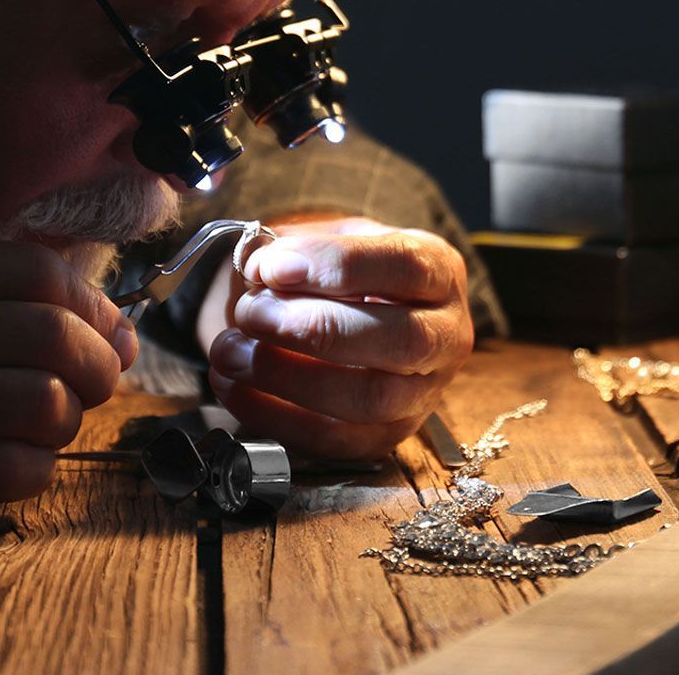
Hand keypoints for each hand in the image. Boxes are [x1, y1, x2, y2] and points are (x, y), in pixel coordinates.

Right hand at [0, 239, 136, 528]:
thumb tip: (115, 326)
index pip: (38, 273)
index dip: (92, 306)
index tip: (105, 332)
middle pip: (52, 336)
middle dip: (97, 366)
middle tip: (96, 384)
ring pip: (41, 404)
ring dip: (67, 421)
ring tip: (51, 424)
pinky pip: (6, 470)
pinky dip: (36, 470)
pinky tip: (21, 463)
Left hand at [203, 216, 474, 458]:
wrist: (361, 313)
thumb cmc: (346, 272)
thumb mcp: (331, 238)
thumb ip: (296, 247)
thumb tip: (255, 266)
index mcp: (440, 270)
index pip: (405, 266)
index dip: (338, 266)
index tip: (273, 266)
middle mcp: (447, 334)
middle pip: (400, 340)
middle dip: (315, 328)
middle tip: (250, 312)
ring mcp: (424, 393)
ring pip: (371, 398)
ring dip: (289, 376)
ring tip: (231, 352)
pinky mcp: (389, 435)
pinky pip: (337, 440)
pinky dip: (277, 416)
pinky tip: (234, 388)